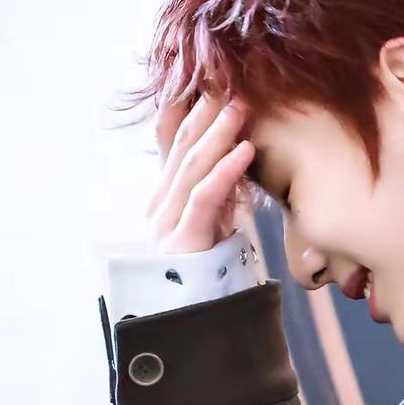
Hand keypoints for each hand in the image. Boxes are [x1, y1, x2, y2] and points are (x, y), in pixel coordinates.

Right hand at [148, 90, 258, 258]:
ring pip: (192, 167)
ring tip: (241, 108)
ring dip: (218, 134)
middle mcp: (159, 205)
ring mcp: (166, 222)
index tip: (215, 83)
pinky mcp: (182, 241)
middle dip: (207, 114)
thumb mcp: (214, 223)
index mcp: (164, 197)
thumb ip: (218, 193)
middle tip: (234, 85)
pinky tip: (245, 150)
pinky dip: (225, 170)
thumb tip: (239, 154)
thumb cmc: (207, 272)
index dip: (193, 113)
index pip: (175, 145)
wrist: (190, 321)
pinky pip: (204, 197)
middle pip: (182, 148)